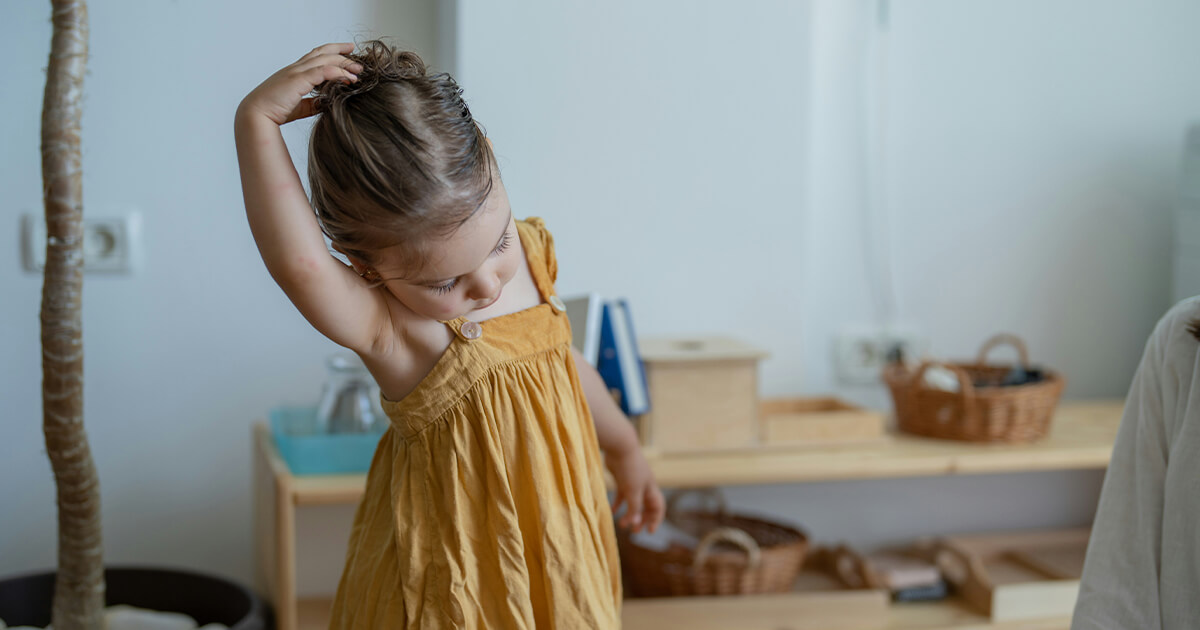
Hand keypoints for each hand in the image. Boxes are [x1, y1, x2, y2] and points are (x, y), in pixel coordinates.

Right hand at [238, 43, 362, 125]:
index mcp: (294, 73)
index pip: (315, 56)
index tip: (347, 52)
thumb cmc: (273, 112)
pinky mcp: (298, 80)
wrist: (256, 116)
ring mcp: (296, 72)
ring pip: (325, 59)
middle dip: (342, 53)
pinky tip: (349, 78)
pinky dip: (338, 72)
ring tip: (358, 70)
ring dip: (344, 63)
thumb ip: (313, 103)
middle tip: (358, 58)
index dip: (332, 52)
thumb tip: (327, 104)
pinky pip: (323, 71)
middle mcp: (295, 68)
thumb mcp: (299, 107)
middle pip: (323, 53)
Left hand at [605, 446, 664, 532]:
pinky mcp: (622, 479)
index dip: (656, 520)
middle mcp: (644, 486)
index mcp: (651, 489)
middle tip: (635, 531)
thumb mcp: (633, 490)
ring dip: (629, 514)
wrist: (620, 447)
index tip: (649, 531)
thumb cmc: (630, 468)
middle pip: (646, 506)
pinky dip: (617, 504)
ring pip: (633, 502)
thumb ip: (634, 507)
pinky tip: (612, 512)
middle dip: (642, 519)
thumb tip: (635, 523)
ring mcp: (632, 482)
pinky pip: (621, 495)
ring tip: (622, 525)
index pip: (658, 507)